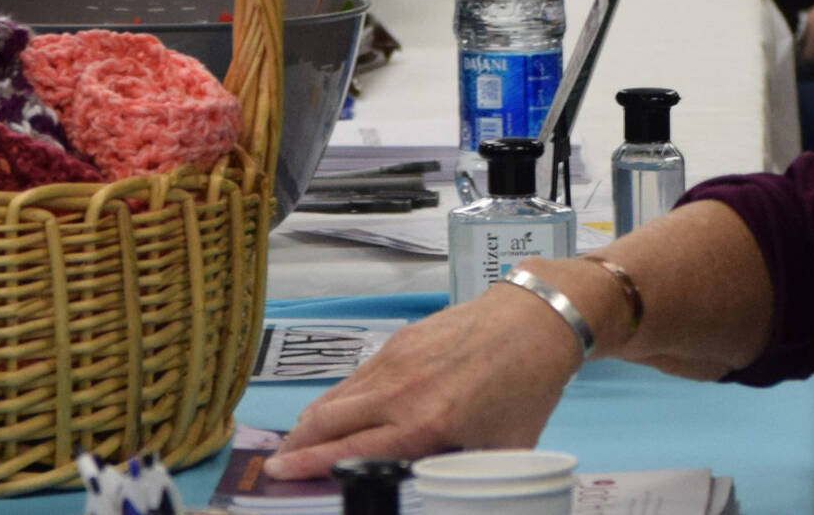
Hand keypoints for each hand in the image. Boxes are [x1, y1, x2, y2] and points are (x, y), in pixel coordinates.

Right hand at [266, 285, 583, 478]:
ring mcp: (397, 360)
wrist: (535, 319)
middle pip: (328, 421)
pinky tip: (335, 409)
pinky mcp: (400, 339)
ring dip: (312, 421)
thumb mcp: (505, 448)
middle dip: (297, 446)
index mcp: (427, 423)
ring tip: (297, 442)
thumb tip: (443, 494)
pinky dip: (337, 396)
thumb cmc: (525, 387)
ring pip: (337, 395)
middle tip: (277, 465)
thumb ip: (467, 474)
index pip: (352, 451)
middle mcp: (402, 391)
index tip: (280, 475)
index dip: (310, 465)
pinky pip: (357, 375)